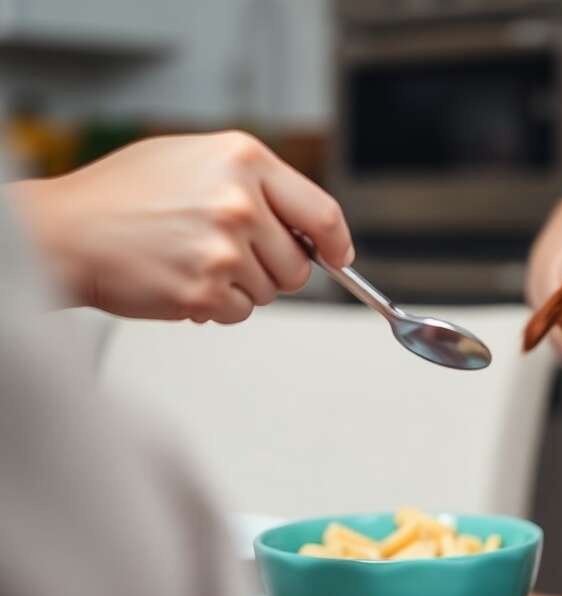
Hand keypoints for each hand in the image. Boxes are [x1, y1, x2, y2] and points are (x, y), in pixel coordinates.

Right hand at [14, 131, 352, 322]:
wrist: (65, 230)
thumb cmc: (122, 195)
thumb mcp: (196, 158)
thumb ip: (256, 184)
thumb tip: (308, 224)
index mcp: (245, 160)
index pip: (322, 213)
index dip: (336, 243)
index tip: (337, 255)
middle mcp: (240, 202)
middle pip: (299, 264)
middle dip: (273, 268)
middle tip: (229, 254)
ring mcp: (224, 247)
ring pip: (270, 291)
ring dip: (241, 286)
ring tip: (193, 259)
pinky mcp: (205, 289)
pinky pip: (240, 312)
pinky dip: (216, 306)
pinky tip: (182, 279)